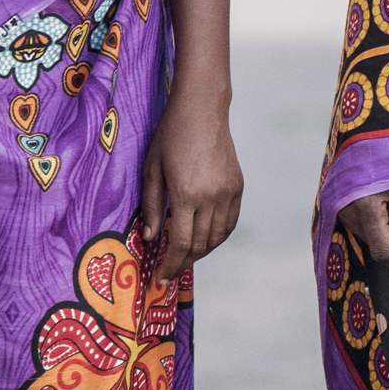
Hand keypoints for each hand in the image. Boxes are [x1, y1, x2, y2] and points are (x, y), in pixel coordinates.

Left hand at [140, 87, 243, 282]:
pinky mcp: (238, 187)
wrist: (202, 110)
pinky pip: (229, 222)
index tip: (160, 279)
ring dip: (201, 252)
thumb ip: (150, 207)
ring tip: (184, 256)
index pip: (180, 243)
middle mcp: (211, 197)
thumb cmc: (169, 136)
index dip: (170, 265)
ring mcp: (228, 193)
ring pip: (217, 237)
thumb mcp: (151, 170)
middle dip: (183, 262)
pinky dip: (217, 237)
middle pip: (200, 245)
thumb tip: (150, 239)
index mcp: (186, 194)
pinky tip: (204, 238)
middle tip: (168, 271)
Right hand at [336, 183, 388, 281]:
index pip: (382, 250)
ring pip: (368, 234)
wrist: (371, 122)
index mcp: (365, 205)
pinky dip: (377, 219)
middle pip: (376, 243)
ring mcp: (339, 205)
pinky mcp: (339, 201)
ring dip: (388, 229)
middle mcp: (347, 208)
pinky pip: (360, 221)